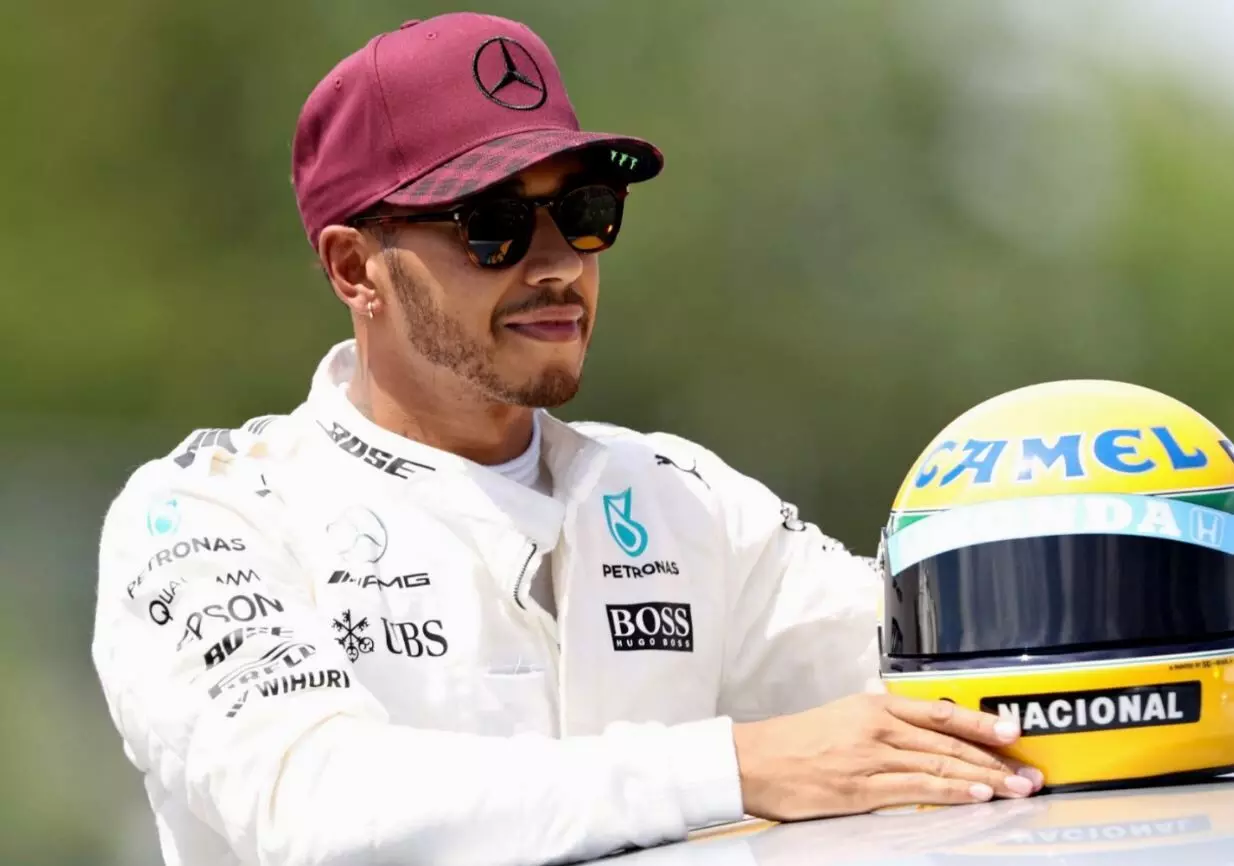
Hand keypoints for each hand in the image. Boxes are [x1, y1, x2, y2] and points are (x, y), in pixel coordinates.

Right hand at [731, 693, 1043, 820]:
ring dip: (984, 778)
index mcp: (873, 707)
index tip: (1013, 730)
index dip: (980, 721)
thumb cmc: (792, 742)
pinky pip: (916, 789)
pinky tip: (974, 795)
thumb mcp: (838, 716)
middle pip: (948, 740)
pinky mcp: (861, 789)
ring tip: (1016, 788)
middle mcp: (877, 728)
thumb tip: (899, 711)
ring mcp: (871, 758)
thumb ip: (874, 717)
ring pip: (939, 764)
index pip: (940, 712)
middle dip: (995, 757)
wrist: (753, 761)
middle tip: (1028, 771)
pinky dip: (950, 791)